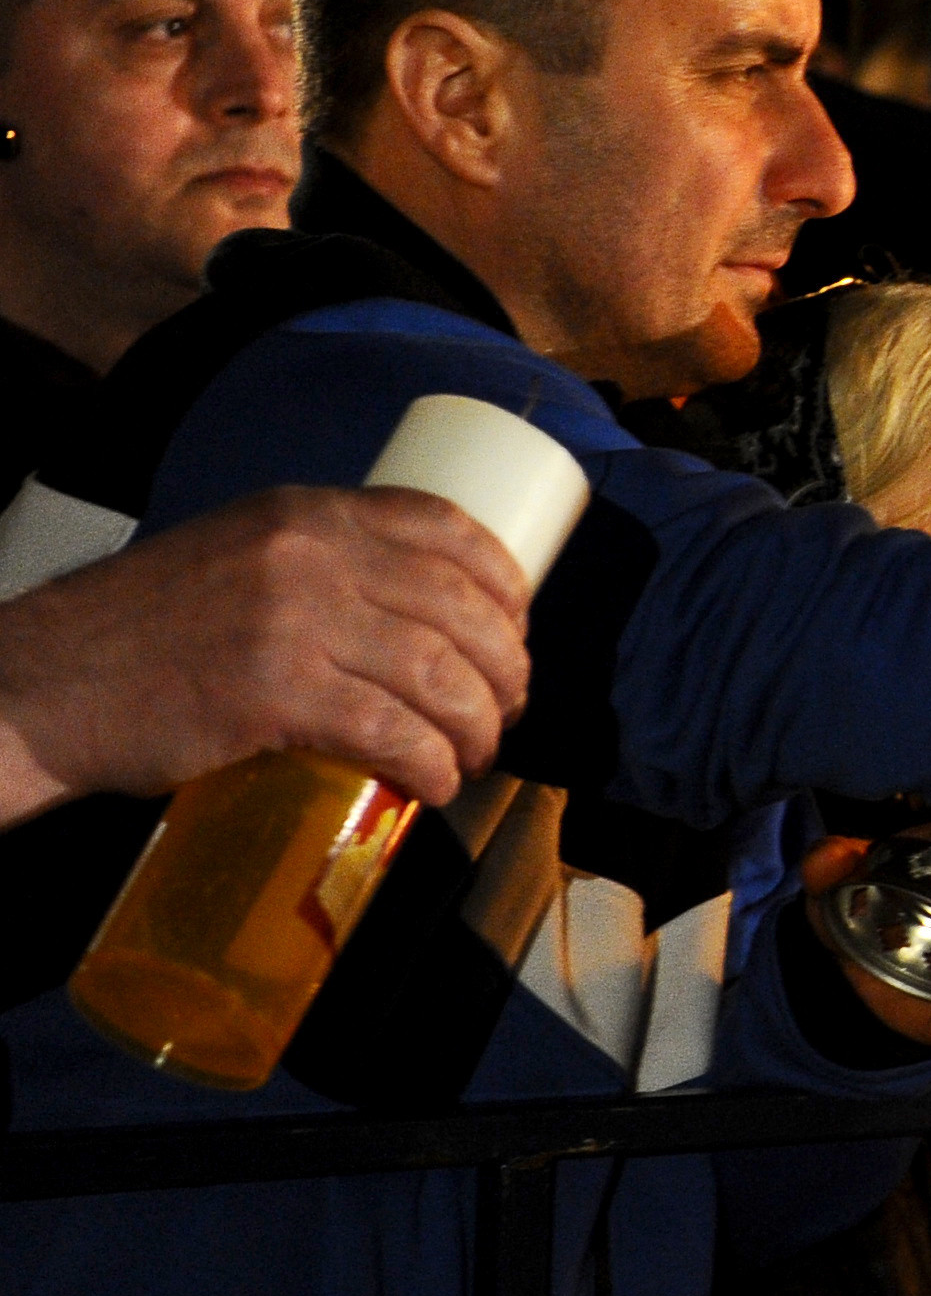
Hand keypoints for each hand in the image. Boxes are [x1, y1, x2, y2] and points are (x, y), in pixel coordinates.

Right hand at [0, 489, 530, 824]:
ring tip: (476, 755)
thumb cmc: (142, 631)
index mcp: (306, 512)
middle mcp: (310, 554)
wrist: (44, 680)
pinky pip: (392, 731)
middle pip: (460, 607)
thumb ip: (316, 563)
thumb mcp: (235, 555)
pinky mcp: (273, 693)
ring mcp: (293, 621)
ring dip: (479, 724)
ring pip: (440, 674)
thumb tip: (416, 610)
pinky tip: (436, 783)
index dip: (504, 582)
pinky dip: (431, 764)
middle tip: (508, 709)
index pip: (445, 527)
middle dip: (506, 667)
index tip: (518, 628)